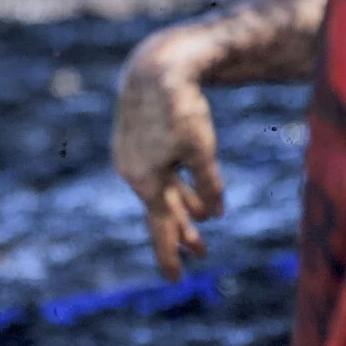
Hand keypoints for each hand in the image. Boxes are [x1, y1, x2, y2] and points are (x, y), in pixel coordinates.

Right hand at [112, 27, 223, 279]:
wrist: (155, 66)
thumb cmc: (180, 109)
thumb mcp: (202, 150)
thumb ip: (208, 185)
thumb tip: (214, 214)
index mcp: (145, 180)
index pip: (161, 227)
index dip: (169, 255)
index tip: (174, 280)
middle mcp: (132, 171)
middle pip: (160, 210)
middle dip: (182, 232)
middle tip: (200, 253)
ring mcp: (131, 155)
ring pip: (160, 189)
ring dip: (181, 206)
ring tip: (201, 222)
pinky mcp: (135, 139)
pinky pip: (157, 171)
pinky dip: (174, 183)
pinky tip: (186, 187)